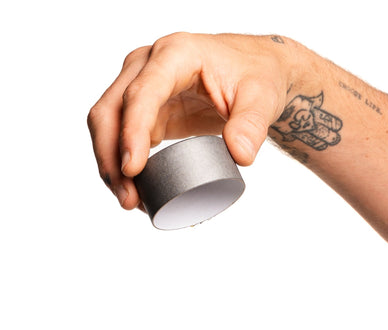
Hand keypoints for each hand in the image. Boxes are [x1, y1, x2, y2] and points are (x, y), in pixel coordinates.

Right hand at [87, 33, 296, 209]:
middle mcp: (148, 65)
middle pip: (112, 109)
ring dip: (111, 165)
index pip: (142, 93)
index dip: (132, 131)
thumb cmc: (258, 77)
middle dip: (112, 156)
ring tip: (130, 201)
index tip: (132, 168)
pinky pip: (122, 136)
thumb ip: (252, 125)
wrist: (256, 71)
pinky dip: (123, 164)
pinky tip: (134, 191)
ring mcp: (142, 85)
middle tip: (128, 199)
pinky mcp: (147, 109)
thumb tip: (240, 156)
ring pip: (108, 124)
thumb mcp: (263, 97)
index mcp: (176, 54)